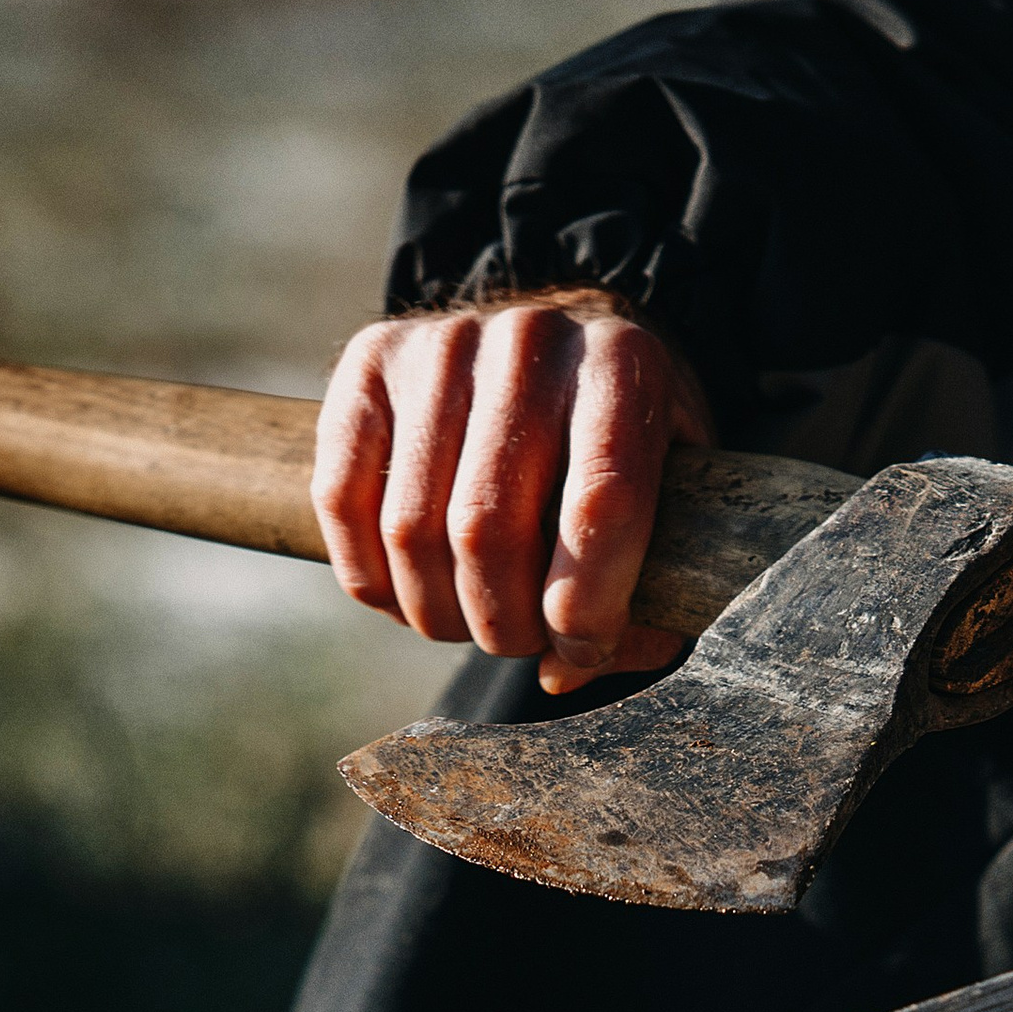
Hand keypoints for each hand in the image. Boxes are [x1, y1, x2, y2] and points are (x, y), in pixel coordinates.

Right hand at [313, 292, 714, 698]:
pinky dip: (370, 577)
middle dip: (502, 622)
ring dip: (437, 613)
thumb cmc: (619, 448)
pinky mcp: (369, 363)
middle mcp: (531, 341)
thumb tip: (561, 670)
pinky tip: (405, 593)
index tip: (581, 646)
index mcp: (623, 366)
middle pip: (488, 528)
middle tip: (519, 640)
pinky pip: (341, 501)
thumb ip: (646, 596)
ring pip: (411, 529)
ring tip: (468, 620)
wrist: (555, 353)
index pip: (601, 505)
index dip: (586, 607)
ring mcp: (441, 345)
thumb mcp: (671, 504)